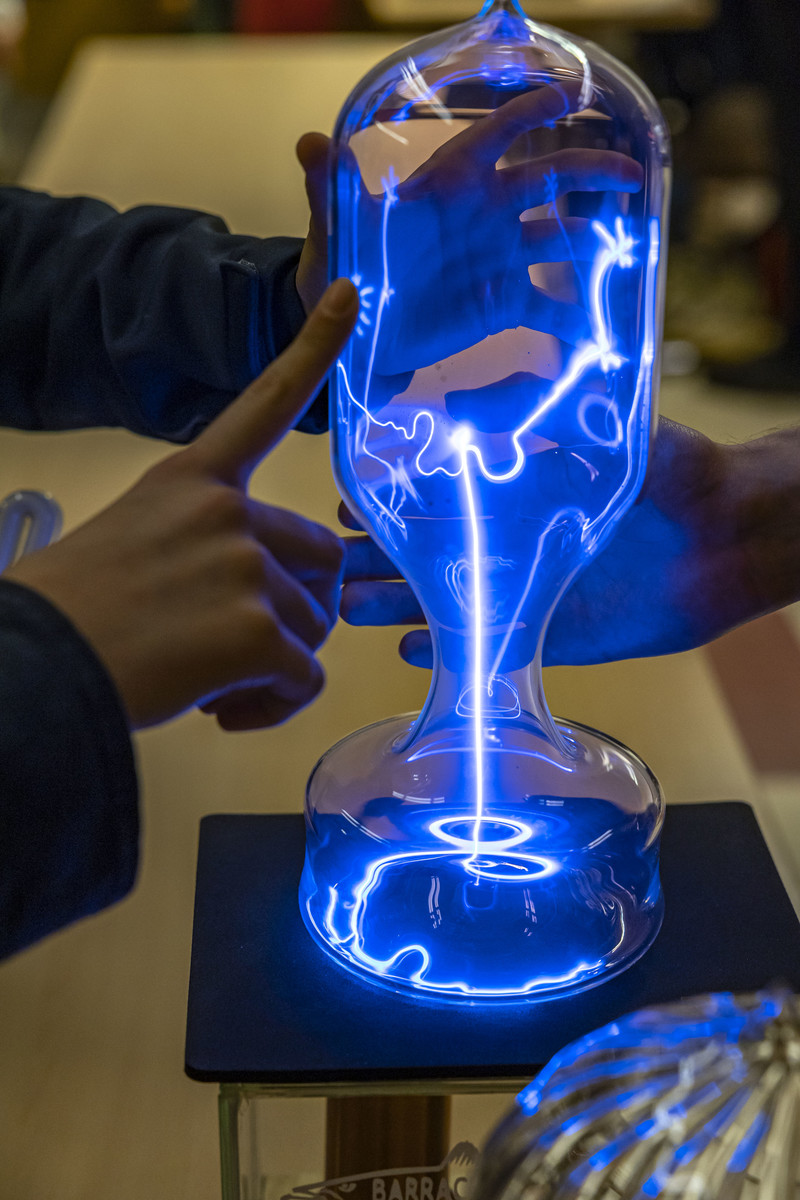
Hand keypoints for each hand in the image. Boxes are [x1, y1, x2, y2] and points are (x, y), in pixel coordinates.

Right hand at [5, 279, 358, 729]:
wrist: (36, 666)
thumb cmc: (72, 612)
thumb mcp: (133, 543)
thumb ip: (202, 546)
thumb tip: (251, 596)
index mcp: (191, 480)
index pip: (264, 403)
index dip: (313, 350)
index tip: (348, 294)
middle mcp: (227, 511)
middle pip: (322, 559)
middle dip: (298, 607)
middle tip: (246, 643)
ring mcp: (246, 567)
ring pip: (314, 626)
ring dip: (277, 663)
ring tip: (214, 680)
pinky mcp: (257, 631)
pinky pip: (307, 678)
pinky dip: (275, 704)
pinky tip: (223, 709)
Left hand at [295, 81, 642, 370]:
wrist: (355, 333)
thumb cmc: (342, 273)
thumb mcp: (334, 233)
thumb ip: (329, 190)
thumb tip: (309, 143)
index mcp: (448, 184)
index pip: (493, 136)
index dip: (527, 114)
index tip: (564, 98)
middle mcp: (484, 213)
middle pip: (546, 179)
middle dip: (589, 173)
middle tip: (629, 175)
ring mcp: (499, 257)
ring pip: (560, 237)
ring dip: (594, 239)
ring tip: (629, 246)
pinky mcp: (503, 303)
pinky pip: (548, 306)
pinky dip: (574, 319)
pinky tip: (601, 332)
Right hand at [340, 419, 799, 666]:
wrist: (731, 535)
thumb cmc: (675, 472)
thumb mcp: (601, 429)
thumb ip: (535, 414)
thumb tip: (460, 401)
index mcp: (519, 492)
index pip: (437, 497)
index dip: (390, 502)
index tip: (345, 505)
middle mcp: (515, 541)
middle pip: (430, 554)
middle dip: (378, 559)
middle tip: (330, 567)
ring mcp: (529, 590)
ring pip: (447, 601)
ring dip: (397, 606)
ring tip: (350, 609)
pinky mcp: (553, 634)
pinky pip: (490, 648)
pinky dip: (450, 652)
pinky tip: (409, 655)